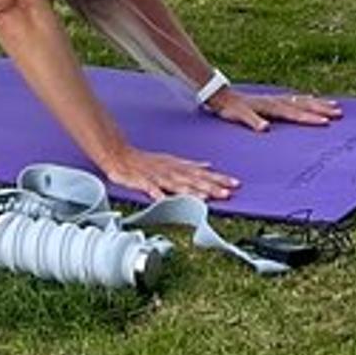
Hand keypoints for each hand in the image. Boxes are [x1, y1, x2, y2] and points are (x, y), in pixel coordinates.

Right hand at [101, 146, 238, 200]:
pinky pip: (150, 188)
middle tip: (227, 193)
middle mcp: (171, 171)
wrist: (120, 155)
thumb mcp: (172, 160)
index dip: (219, 178)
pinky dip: (157, 193)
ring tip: (205, 197)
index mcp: (178, 167)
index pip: (203, 173)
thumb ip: (191, 165)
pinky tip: (163, 199)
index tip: (235, 183)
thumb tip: (209, 165)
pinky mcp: (142, 181)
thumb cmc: (146, 161)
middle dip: (211, 186)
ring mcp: (157, 176)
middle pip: (194, 180)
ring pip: (177, 184)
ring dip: (191, 191)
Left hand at [205, 88, 344, 132]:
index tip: (325, 122)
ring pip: (302, 101)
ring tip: (335, 106)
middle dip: (321, 109)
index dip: (309, 118)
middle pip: (303, 105)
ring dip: (318, 104)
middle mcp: (277, 101)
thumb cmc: (230, 109)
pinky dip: (308, 100)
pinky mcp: (274, 100)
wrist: (221, 96)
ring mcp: (277, 99)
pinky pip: (296, 99)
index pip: (294, 114)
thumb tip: (265, 128)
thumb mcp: (238, 116)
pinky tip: (313, 101)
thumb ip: (252, 122)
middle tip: (339, 113)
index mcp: (271, 107)